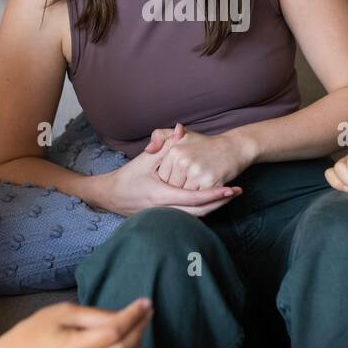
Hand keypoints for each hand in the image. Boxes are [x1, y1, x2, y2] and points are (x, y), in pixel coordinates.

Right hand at [0, 298, 152, 347]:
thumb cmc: (33, 332)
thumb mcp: (61, 313)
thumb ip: (93, 316)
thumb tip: (121, 316)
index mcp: (74, 347)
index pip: (114, 332)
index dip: (133, 316)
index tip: (145, 301)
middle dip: (141, 328)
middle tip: (148, 310)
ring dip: (139, 343)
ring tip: (142, 323)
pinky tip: (131, 340)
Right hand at [104, 135, 242, 217]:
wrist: (110, 197)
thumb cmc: (127, 177)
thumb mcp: (145, 158)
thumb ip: (166, 144)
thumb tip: (181, 128)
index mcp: (162, 196)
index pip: (195, 198)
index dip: (214, 194)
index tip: (230, 189)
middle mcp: (166, 210)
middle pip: (201, 211)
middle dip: (220, 202)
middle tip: (237, 192)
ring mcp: (166, 217)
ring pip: (196, 217)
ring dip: (214, 207)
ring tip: (229, 196)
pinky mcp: (165, 219)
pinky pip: (189, 217)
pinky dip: (202, 210)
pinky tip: (213, 202)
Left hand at [145, 122, 249, 189]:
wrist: (233, 148)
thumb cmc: (204, 144)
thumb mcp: (181, 136)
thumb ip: (160, 136)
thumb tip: (147, 149)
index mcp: (175, 151)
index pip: (162, 177)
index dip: (168, 181)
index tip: (174, 179)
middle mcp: (184, 161)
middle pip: (172, 188)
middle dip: (176, 190)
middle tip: (185, 186)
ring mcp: (198, 172)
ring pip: (184, 195)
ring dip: (187, 196)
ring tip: (192, 189)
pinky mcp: (211, 182)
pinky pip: (198, 199)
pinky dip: (199, 199)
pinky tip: (202, 191)